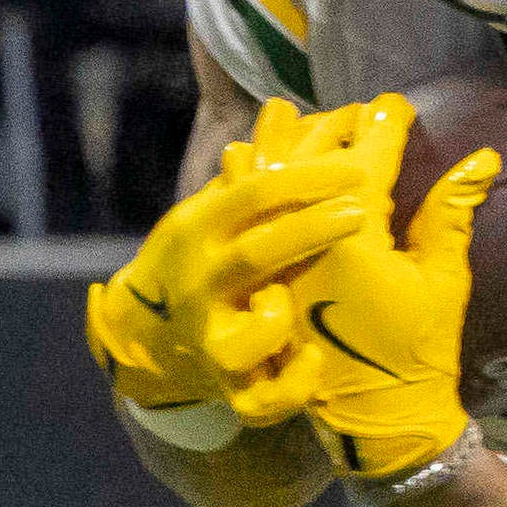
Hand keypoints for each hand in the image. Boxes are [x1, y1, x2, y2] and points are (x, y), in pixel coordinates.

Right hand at [87, 98, 370, 431]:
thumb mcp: (213, 213)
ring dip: (278, 319)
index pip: (252, 194)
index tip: (354, 165)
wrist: (146, 344)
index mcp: (197, 229)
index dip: (304, 177)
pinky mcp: (229, 386)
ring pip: (246, 337)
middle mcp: (200, 284)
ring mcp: (212, 339)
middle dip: (309, 230)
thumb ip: (251, 171)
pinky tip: (312, 362)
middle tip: (360, 210)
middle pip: (256, 253)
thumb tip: (285, 107)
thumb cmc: (200, 263)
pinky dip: (288, 385)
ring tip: (306, 301)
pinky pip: (261, 399)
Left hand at [248, 94, 501, 479]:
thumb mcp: (444, 282)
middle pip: (310, 164)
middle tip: (352, 109)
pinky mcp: (260, 281)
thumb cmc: (419, 354)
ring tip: (282, 111)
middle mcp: (304, 244)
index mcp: (353, 239)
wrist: (377, 421)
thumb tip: (483, 157)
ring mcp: (276, 263)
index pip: (367, 161)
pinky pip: (241, 221)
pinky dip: (243, 186)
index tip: (396, 105)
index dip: (384, 127)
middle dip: (331, 129)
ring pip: (268, 185)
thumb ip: (453, 213)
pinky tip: (240, 160)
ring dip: (277, 147)